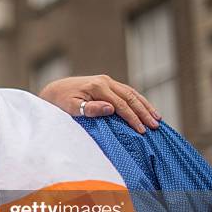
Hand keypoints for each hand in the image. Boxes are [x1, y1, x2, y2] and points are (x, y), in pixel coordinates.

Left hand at [38, 75, 160, 133]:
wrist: (54, 90)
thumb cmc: (60, 102)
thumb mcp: (71, 107)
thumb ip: (90, 108)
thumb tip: (111, 109)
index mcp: (98, 86)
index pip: (120, 105)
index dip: (132, 118)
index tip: (142, 131)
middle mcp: (105, 81)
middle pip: (130, 97)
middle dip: (144, 112)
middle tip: (155, 126)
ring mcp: (107, 81)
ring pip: (132, 93)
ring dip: (145, 105)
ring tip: (157, 118)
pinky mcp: (107, 83)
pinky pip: (127, 92)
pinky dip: (138, 100)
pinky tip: (146, 109)